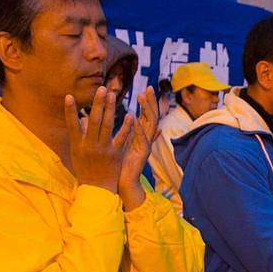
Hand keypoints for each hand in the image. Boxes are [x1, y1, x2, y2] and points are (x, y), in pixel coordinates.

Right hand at [64, 87, 132, 194]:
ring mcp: (103, 150)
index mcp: (77, 145)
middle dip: (97, 103)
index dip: (70, 110)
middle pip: (92, 121)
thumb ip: (78, 136)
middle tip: (101, 88)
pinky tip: (130, 114)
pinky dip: (125, 126)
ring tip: (113, 94)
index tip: (68, 96)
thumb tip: (81, 119)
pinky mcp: (115, 154)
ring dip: (110, 108)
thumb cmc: (85, 169)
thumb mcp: (77, 153)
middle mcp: (89, 146)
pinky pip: (121, 137)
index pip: (71, 124)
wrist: (97, 189)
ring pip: (106, 125)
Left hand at [118, 89, 160, 209]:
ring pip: (150, 125)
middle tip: (149, 88)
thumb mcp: (123, 143)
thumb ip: (125, 130)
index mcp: (140, 136)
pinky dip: (139, 128)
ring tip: (142, 98)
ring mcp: (145, 146)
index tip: (145, 89)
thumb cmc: (120, 164)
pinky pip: (142, 139)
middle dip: (150, 102)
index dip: (147, 102)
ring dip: (146, 110)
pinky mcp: (142, 155)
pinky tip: (135, 118)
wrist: (122, 183)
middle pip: (152, 117)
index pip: (147, 115)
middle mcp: (146, 140)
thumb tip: (125, 119)